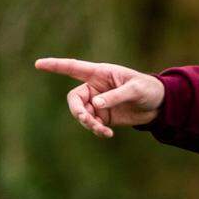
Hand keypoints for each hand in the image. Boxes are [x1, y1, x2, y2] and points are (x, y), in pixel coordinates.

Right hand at [35, 57, 164, 137]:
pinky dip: (97, 130)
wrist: (159, 105)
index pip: (73, 67)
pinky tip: (107, 134)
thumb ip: (115, 96)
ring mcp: (98, 103)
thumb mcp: (135, 90)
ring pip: (82, 114)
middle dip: (78, 111)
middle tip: (87, 119)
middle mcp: (95, 87)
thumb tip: (95, 105)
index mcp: (99, 73)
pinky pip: (93, 124)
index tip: (38, 64)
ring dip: (89, 123)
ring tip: (103, 130)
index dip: (55, 66)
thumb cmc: (148, 89)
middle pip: (74, 99)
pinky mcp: (104, 116)